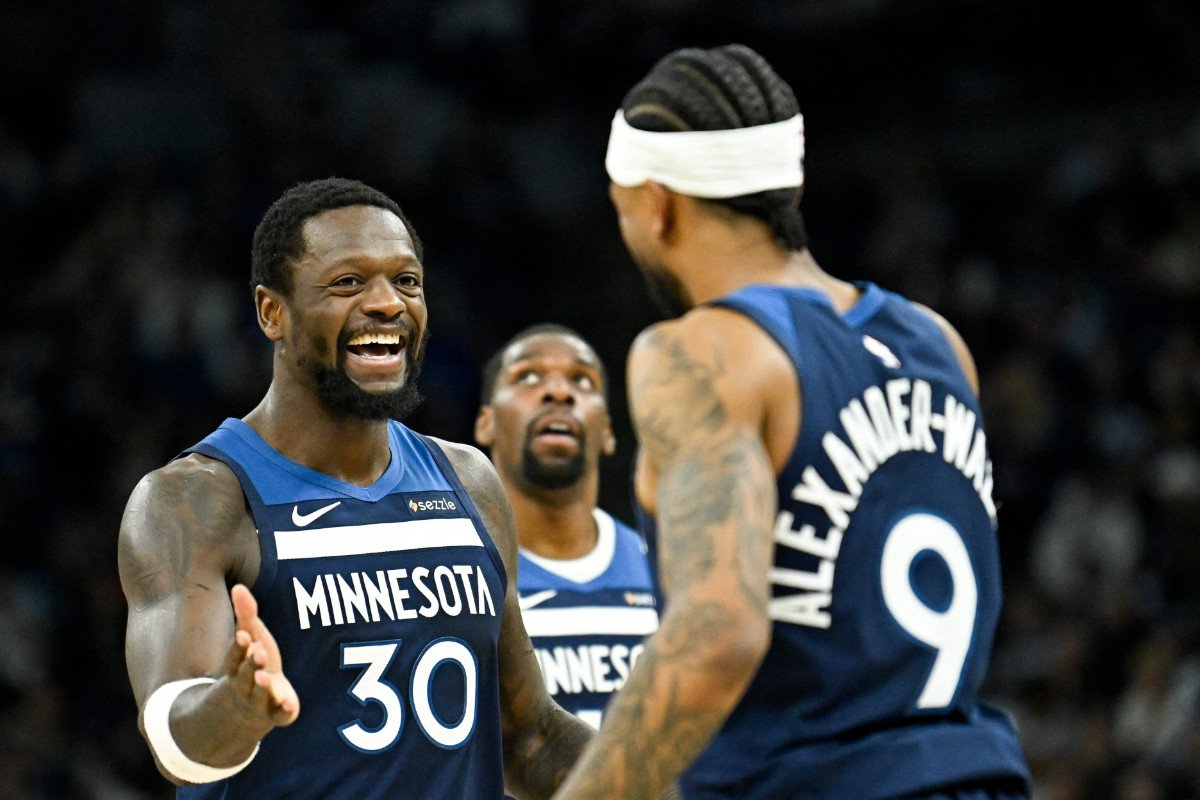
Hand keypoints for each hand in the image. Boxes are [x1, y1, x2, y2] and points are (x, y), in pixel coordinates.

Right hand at [223, 583, 299, 726]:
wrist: (259, 703)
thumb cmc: (256, 662)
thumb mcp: (253, 637)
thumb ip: (246, 615)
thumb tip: (238, 587)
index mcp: (237, 667)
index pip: (234, 658)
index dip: (238, 647)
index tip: (244, 635)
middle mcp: (245, 686)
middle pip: (246, 676)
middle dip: (252, 664)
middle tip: (259, 652)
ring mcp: (261, 702)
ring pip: (259, 696)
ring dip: (262, 687)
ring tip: (265, 677)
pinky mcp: (278, 713)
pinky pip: (279, 715)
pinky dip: (284, 710)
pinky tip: (289, 704)